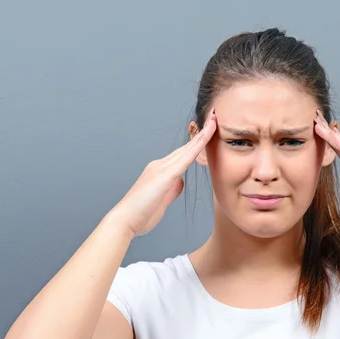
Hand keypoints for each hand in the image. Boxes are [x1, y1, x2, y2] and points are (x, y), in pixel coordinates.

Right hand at [107, 109, 216, 236]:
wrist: (125, 220)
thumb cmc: (142, 214)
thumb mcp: (162, 200)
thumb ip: (171, 189)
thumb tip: (180, 182)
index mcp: (159, 171)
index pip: (182, 155)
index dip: (195, 144)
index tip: (207, 134)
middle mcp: (159, 165)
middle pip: (185, 147)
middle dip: (201, 134)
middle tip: (214, 118)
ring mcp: (161, 169)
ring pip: (187, 149)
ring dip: (202, 135)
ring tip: (214, 121)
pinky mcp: (164, 176)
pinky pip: (185, 158)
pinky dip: (196, 147)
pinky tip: (206, 137)